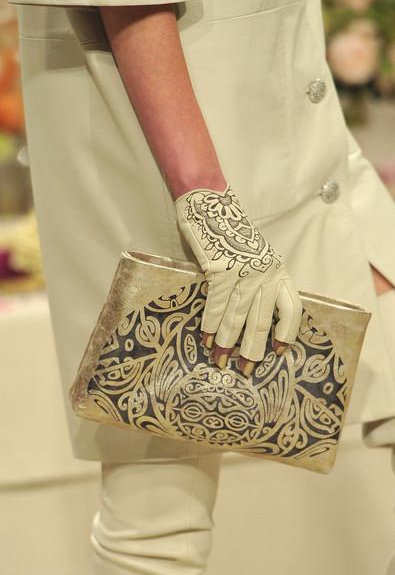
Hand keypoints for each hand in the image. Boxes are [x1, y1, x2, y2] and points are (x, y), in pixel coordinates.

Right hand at [174, 183, 302, 376]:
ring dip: (227, 343)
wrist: (211, 205)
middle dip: (253, 350)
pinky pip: (215, 305)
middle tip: (246, 370)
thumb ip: (258, 284)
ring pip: (237, 317)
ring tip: (220, 361)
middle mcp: (265, 273)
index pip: (292, 309)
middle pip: (262, 321)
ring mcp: (243, 271)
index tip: (277, 352)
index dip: (286, 334)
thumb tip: (248, 321)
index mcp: (278, 271)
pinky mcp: (220, 269)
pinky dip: (210, 325)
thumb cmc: (232, 235)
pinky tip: (206, 339)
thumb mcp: (256, 258)